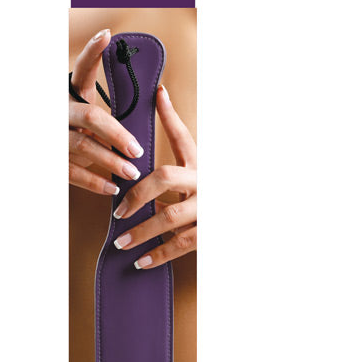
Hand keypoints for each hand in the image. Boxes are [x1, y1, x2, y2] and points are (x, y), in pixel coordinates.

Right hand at [69, 29, 144, 194]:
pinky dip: (94, 183)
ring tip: (132, 173)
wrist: (55, 149)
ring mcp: (57, 135)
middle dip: (118, 134)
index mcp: (73, 93)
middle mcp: (62, 111)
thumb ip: (117, 106)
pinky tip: (112, 188)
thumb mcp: (94, 113)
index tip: (107, 36)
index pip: (82, 69)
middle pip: (91, 117)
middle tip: (138, 149)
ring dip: (110, 162)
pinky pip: (73, 173)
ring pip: (84, 146)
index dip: (92, 52)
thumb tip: (157, 97)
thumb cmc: (84, 130)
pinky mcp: (55, 159)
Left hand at [112, 85, 196, 268]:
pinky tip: (142, 261)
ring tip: (121, 244)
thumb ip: (175, 136)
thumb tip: (157, 100)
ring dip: (142, 232)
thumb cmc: (209, 191)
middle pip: (165, 179)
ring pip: (170, 217)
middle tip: (118, 213)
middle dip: (136, 195)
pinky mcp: (211, 232)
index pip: (182, 139)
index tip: (155, 101)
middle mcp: (204, 182)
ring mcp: (208, 207)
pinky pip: (182, 244)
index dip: (168, 118)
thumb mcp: (195, 164)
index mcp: (199, 165)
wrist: (243, 212)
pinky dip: (160, 254)